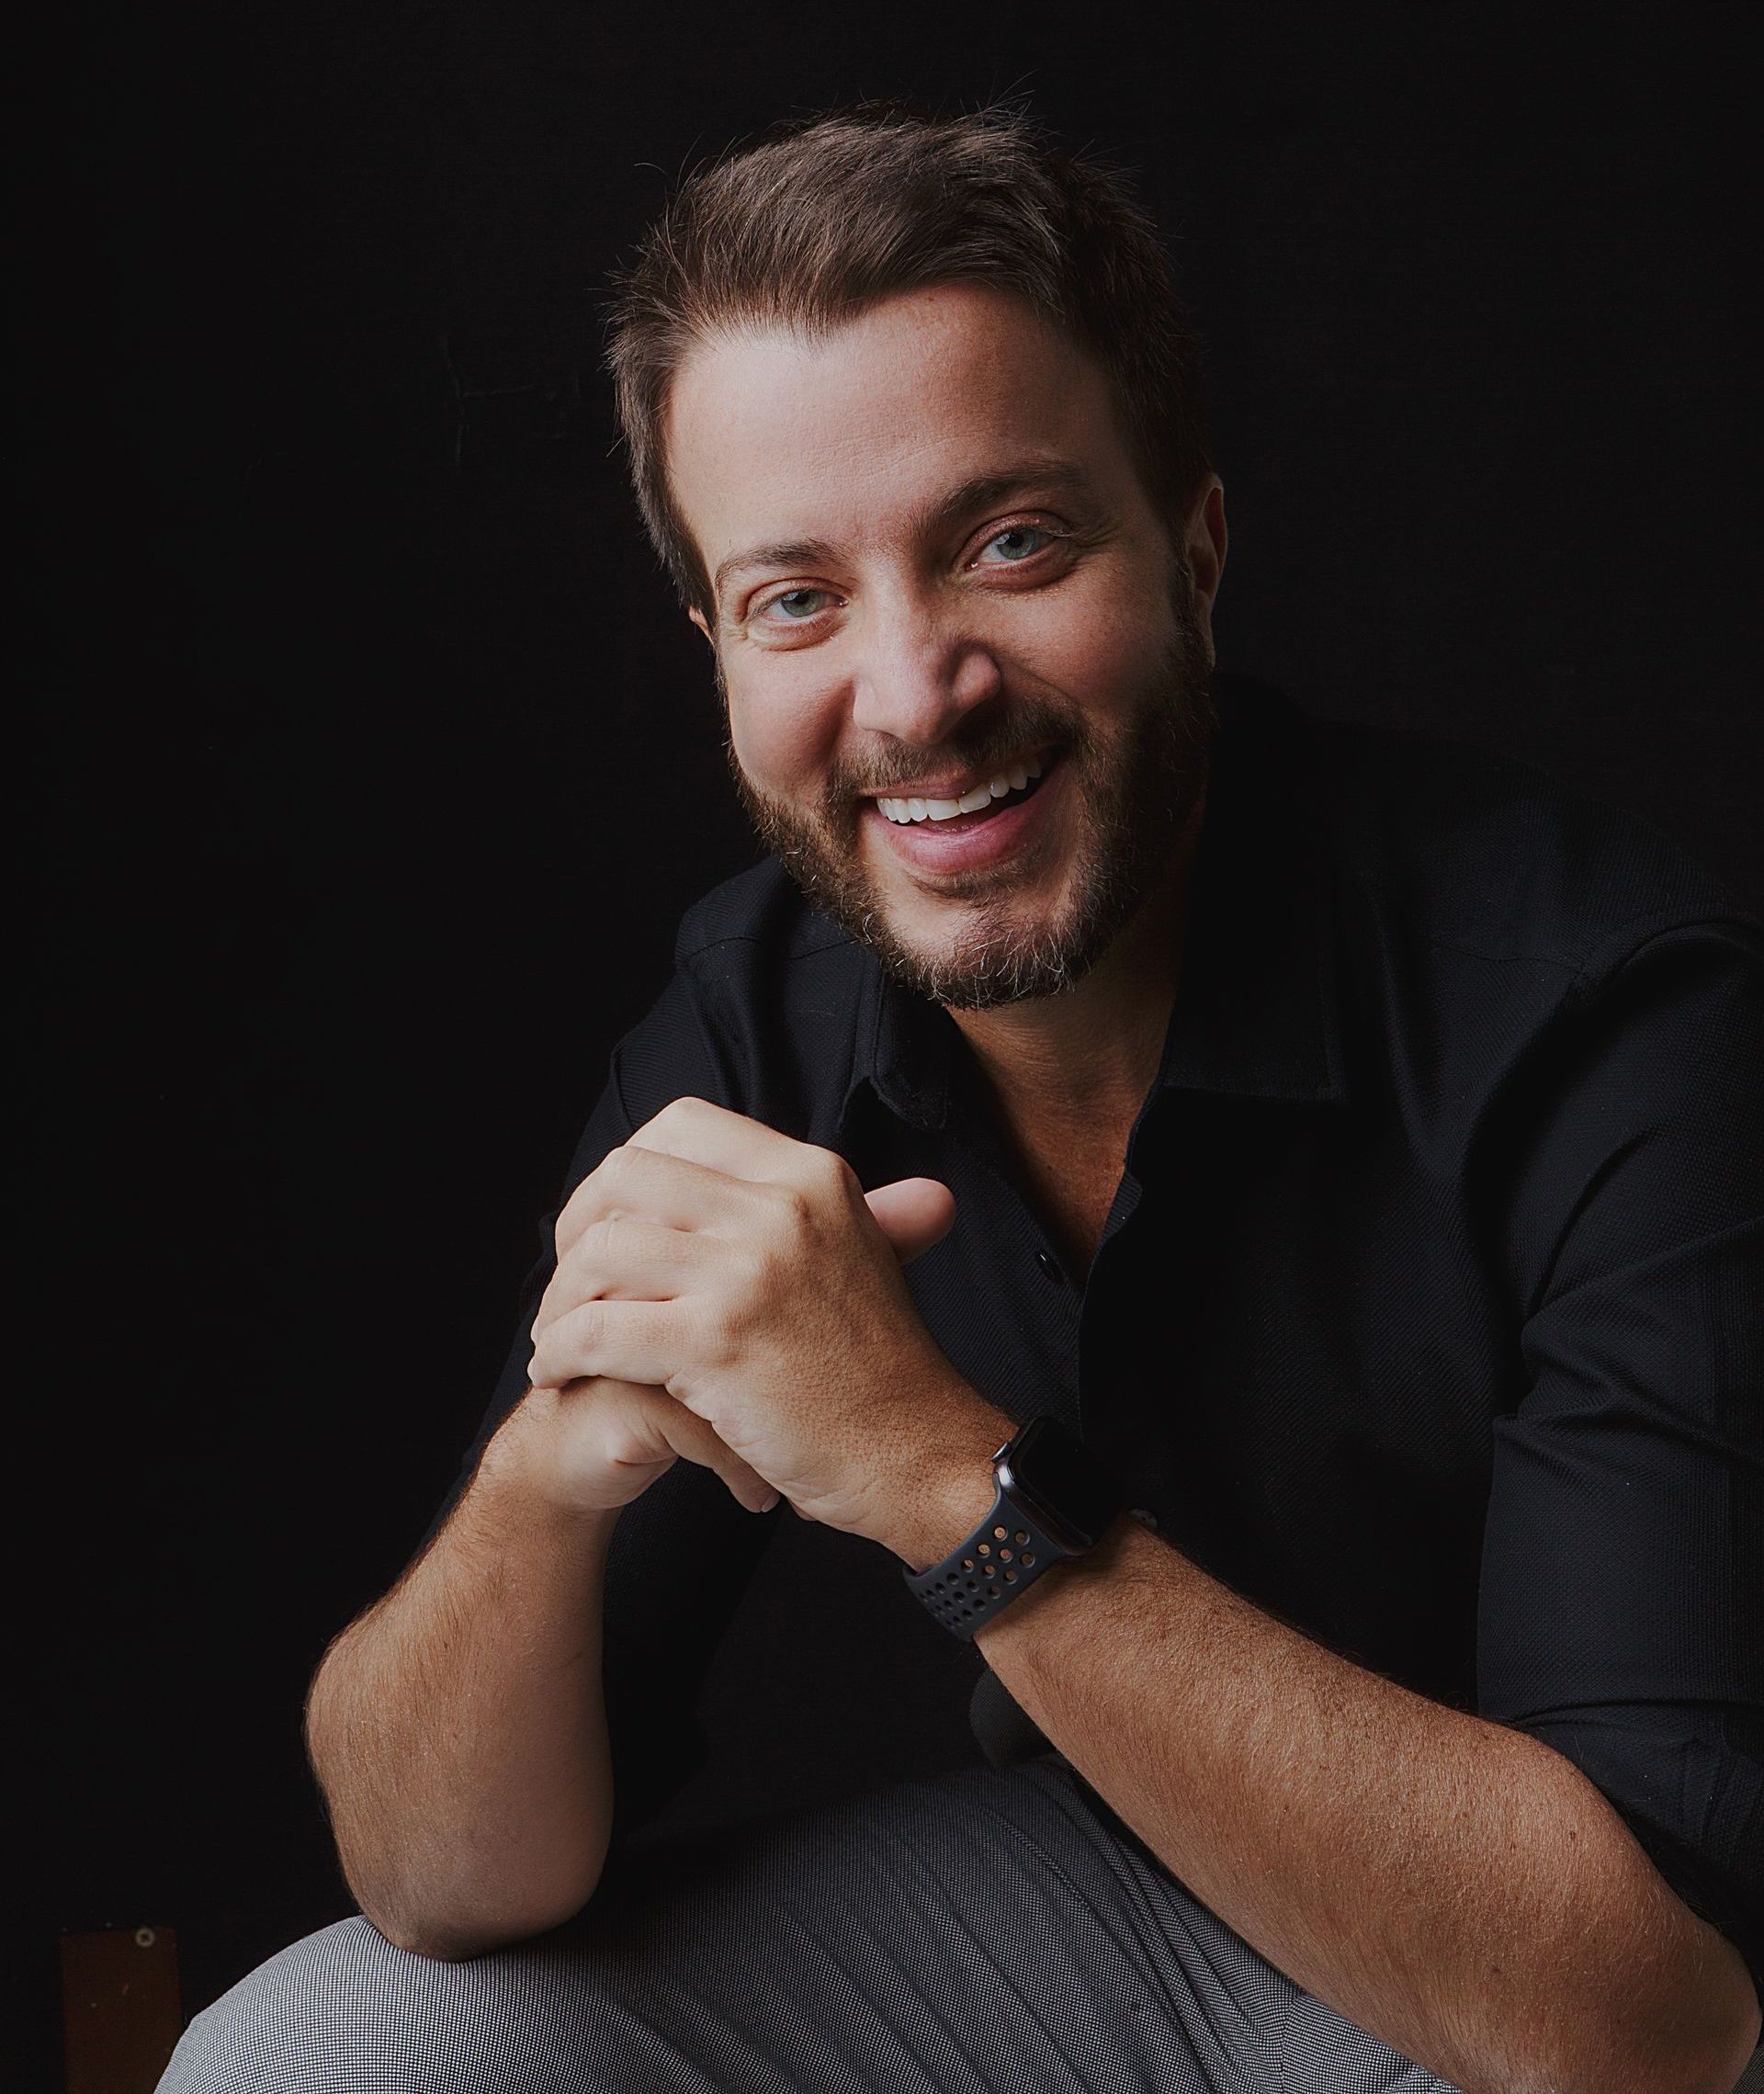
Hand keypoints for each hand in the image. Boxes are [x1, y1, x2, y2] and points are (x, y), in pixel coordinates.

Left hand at [525, 1096, 994, 1546]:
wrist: (918, 1452)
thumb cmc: (879, 1369)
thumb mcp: (859, 1252)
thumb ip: (802, 1208)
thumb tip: (730, 1178)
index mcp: (811, 1176)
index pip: (681, 1125)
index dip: (626, 1173)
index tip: (610, 1224)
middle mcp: (783, 1206)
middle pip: (626, 1175)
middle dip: (578, 1228)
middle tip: (572, 1285)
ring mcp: (750, 1272)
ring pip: (600, 1251)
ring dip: (560, 1301)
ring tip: (557, 1341)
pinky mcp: (718, 1342)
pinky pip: (596, 1330)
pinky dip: (560, 1354)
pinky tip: (559, 1375)